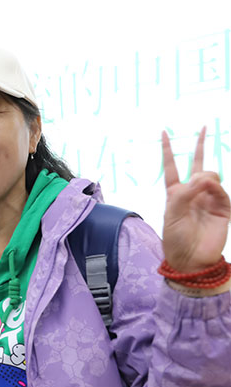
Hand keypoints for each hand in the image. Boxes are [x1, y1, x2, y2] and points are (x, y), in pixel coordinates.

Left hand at [162, 128, 230, 271]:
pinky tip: (210, 188)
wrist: (191, 259)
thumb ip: (184, 193)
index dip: (168, 150)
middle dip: (200, 146)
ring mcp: (208, 199)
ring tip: (201, 188)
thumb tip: (204, 178)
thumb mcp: (171, 214)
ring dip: (204, 177)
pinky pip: (220, 190)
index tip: (164, 132)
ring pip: (211, 175)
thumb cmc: (176, 238)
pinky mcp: (222, 208)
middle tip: (203, 127)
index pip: (172, 167)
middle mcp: (192, 193)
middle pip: (197, 164)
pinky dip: (214, 187)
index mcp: (175, 193)